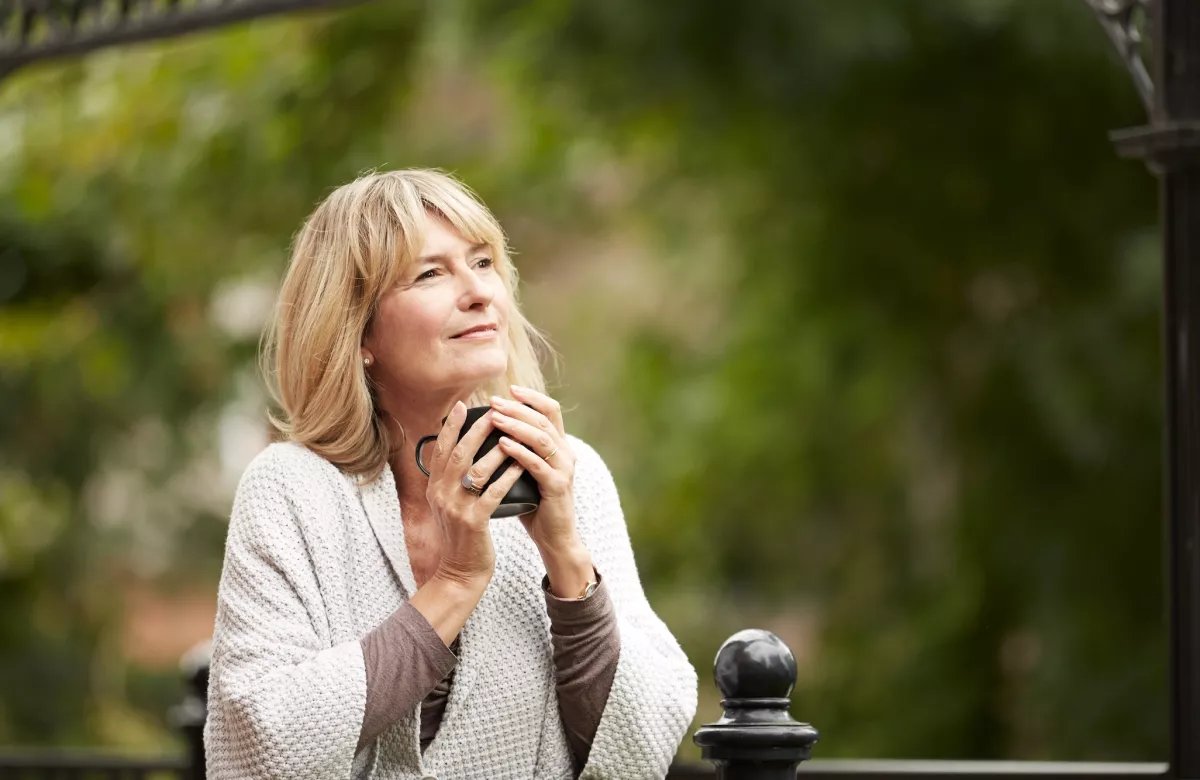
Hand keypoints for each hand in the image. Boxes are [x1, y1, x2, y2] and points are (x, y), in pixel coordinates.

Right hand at [424, 401, 525, 588]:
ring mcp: (456, 509)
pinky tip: (520, 465)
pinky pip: (493, 493)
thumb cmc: (461, 536)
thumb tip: (460, 452)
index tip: (463, 406)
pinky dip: (507, 477)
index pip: (440, 450)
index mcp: (434, 488)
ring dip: (497, 450)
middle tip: (494, 411)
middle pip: (459, 454)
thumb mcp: (447, 506)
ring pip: (476, 471)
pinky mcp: (474, 522)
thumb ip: (450, 481)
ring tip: (514, 434)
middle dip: (477, 430)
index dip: (451, 426)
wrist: (460, 573)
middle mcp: (441, 495)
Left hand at [489, 387, 581, 555]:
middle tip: (494, 401)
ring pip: (542, 438)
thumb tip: (487, 432)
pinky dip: (519, 452)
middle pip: (544, 419)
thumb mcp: (526, 472)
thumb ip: (517, 452)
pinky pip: (537, 464)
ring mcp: (564, 470)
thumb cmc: (535, 504)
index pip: (551, 411)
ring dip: (517, 425)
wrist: (554, 538)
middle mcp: (566, 454)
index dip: (531, 397)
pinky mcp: (557, 487)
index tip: (510, 389)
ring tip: (495, 417)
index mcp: (559, 446)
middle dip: (517, 408)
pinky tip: (502, 444)